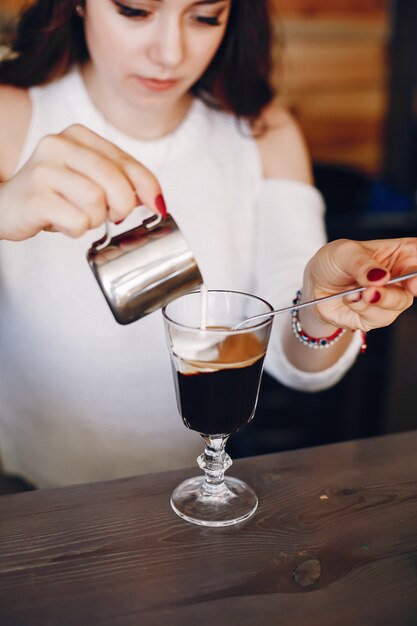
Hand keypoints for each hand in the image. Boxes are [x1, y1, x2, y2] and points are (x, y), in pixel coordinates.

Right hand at [0, 124, 164, 240]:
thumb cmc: (54, 195)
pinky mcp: (34, 197)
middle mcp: (58, 145)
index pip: (126, 162)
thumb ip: (120, 180)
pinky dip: (75, 230)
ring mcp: (43, 170)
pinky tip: (61, 222)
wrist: (5, 206)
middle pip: (115, 182)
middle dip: (122, 206)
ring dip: (93, 220)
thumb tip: (157, 201)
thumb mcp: (88, 178)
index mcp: (77, 136)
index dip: (148, 187)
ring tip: (76, 215)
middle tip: (112, 216)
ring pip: (97, 204)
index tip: (159, 207)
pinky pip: (77, 222)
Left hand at [301, 238, 416, 333]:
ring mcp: (390, 298)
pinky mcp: (376, 317)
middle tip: (372, 291)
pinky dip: (361, 308)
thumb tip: (381, 277)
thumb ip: (362, 264)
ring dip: (375, 300)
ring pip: (397, 304)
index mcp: (400, 254)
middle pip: (414, 285)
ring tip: (353, 293)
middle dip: (394, 291)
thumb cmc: (333, 262)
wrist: (315, 285)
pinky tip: (349, 298)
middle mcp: (400, 277)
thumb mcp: (344, 253)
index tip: (412, 282)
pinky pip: (377, 317)